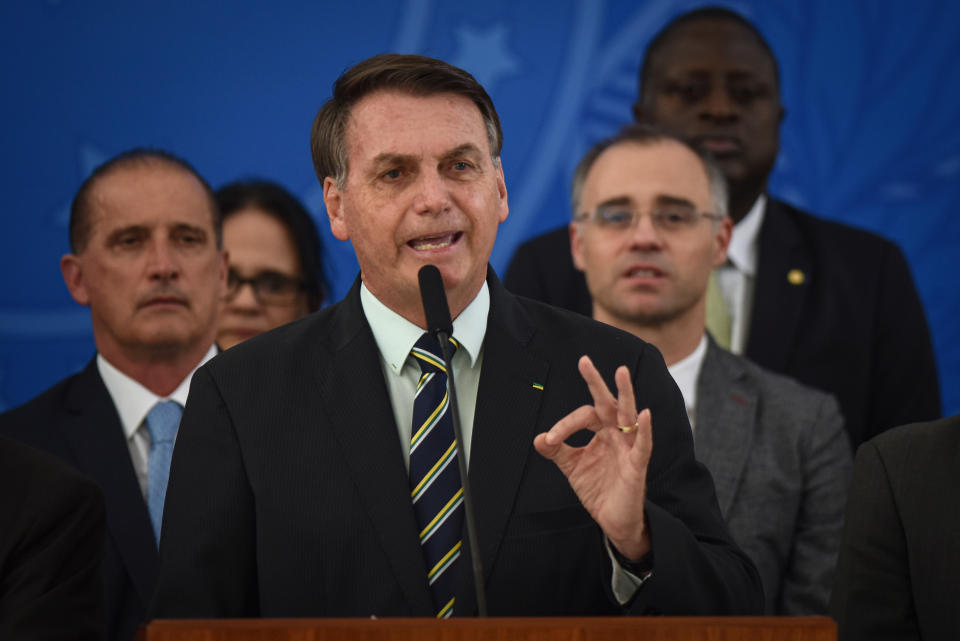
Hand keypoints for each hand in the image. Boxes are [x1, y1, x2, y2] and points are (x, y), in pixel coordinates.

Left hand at [533, 355, 652, 559]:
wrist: (613, 521)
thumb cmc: (598, 489)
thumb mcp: (572, 466)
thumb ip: (556, 450)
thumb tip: (538, 438)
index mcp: (602, 431)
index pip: (584, 415)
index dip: (565, 425)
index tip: (550, 439)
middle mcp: (617, 434)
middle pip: (608, 403)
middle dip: (596, 382)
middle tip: (583, 361)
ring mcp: (629, 448)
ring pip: (629, 416)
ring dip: (626, 394)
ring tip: (622, 372)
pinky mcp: (637, 466)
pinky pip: (643, 445)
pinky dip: (644, 430)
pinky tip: (644, 414)